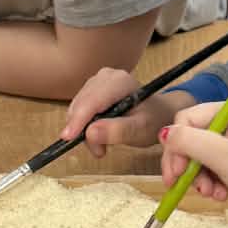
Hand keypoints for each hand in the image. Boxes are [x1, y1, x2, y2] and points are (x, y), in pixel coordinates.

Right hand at [61, 68, 183, 154]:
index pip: (91, 101)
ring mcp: (98, 80)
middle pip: (82, 104)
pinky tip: (98, 134)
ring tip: (102, 146)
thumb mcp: (140, 130)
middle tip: (99, 151)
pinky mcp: (93, 88)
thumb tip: (90, 133)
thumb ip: (117, 131)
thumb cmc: (153, 121)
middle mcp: (106, 76)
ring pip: (77, 108)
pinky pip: (79, 108)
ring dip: (84, 131)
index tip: (68, 139)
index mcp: (119, 81)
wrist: (159, 114)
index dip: (78, 120)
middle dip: (83, 130)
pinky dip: (85, 125)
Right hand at [161, 101, 227, 227]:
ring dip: (198, 178)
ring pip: (199, 160)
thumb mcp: (225, 155)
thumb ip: (190, 141)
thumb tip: (163, 133)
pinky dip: (211, 186)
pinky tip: (221, 197)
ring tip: (211, 193)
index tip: (176, 170)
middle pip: (191, 139)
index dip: (176, 143)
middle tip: (179, 184)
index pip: (188, 118)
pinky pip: (212, 174)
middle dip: (185, 163)